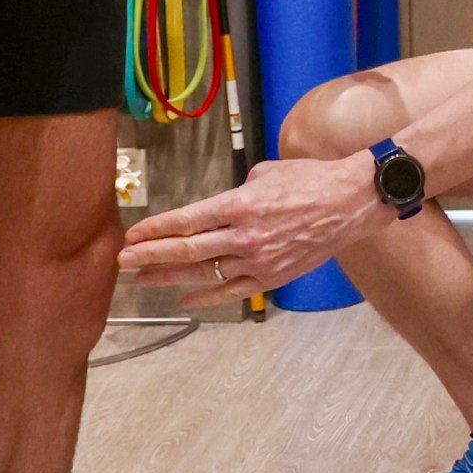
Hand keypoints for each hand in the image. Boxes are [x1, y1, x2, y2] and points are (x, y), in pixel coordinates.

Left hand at [120, 154, 381, 300]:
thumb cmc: (309, 180)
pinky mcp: (272, 276)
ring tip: (143, 279)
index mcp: (239, 204)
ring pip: (204, 273)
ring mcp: (258, 260)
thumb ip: (235, 193)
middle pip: (187, 250)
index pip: (186, 221)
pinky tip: (184, 298)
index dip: (155, 229)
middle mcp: (244, 235)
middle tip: (123, 260)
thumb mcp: (264, 173)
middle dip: (150, 256)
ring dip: (169, 277)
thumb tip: (218, 209)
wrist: (349, 203)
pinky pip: (232, 290)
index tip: (132, 235)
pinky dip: (206, 296)